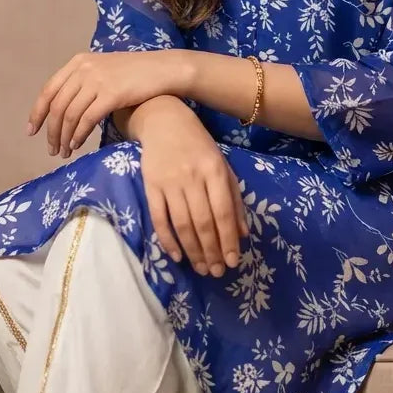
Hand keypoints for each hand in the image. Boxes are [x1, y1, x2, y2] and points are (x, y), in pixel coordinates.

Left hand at [26, 49, 186, 157]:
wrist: (163, 70)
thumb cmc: (135, 74)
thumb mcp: (103, 70)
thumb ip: (83, 82)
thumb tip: (64, 110)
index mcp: (78, 62)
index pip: (49, 90)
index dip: (37, 113)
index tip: (32, 131)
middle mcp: (84, 69)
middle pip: (57, 106)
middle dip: (51, 131)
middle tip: (51, 150)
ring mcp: (97, 81)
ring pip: (69, 115)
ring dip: (64, 138)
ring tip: (64, 152)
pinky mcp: (111, 94)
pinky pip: (86, 120)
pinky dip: (78, 136)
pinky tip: (78, 145)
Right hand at [137, 100, 248, 275]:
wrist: (164, 120)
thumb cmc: (199, 147)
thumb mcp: (223, 167)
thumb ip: (234, 199)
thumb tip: (243, 234)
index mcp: (216, 171)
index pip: (223, 213)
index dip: (228, 240)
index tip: (233, 261)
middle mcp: (193, 177)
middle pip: (203, 222)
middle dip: (211, 251)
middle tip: (217, 272)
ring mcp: (170, 182)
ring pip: (182, 224)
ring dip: (192, 250)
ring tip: (201, 268)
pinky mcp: (150, 185)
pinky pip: (159, 218)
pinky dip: (167, 239)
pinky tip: (177, 256)